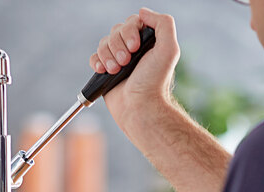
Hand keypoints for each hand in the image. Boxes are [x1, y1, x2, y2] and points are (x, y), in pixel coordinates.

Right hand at [89, 8, 179, 131]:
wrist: (139, 107)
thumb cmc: (154, 82)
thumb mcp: (168, 48)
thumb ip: (163, 23)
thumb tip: (142, 12)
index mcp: (146, 41)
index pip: (131, 22)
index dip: (129, 33)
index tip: (135, 48)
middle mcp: (131, 49)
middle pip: (115, 31)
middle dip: (118, 46)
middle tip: (126, 63)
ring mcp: (117, 60)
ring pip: (103, 43)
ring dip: (108, 56)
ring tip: (116, 71)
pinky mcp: (105, 72)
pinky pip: (94, 58)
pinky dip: (97, 63)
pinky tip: (104, 72)